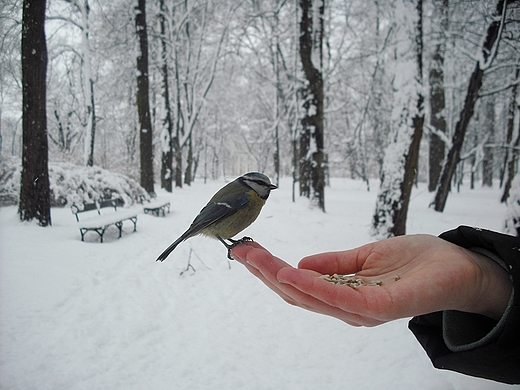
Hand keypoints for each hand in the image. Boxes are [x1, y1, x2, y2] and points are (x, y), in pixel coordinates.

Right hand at [231, 235, 511, 325]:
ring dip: (282, 278)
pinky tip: (293, 270)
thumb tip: (301, 262)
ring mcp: (362, 311)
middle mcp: (348, 308)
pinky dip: (314, 286)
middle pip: (297, 294)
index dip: (270, 271)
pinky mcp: (380, 306)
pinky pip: (340, 299)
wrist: (459, 267)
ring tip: (258, 258)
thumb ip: (334, 263)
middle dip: (266, 273)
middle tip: (240, 250)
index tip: (246, 250)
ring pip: (312, 298)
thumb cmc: (415, 262)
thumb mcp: (365, 257)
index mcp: (343, 295)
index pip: (298, 286)